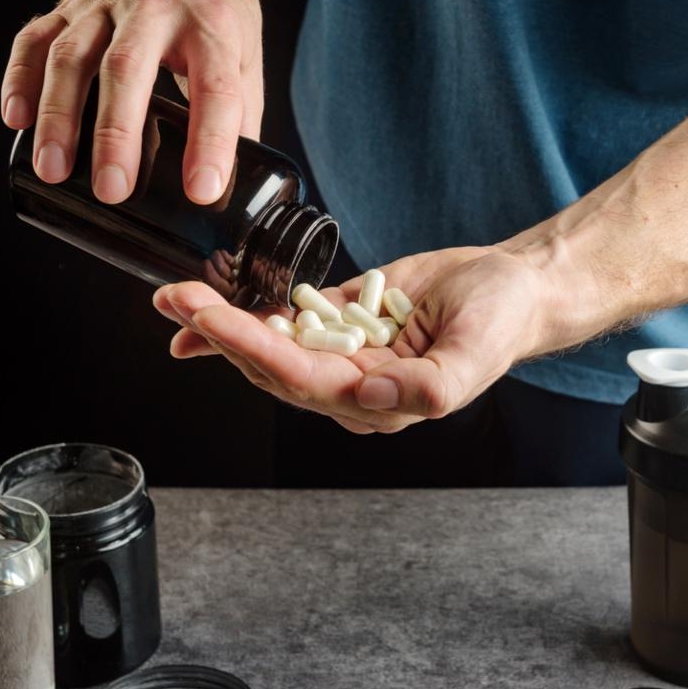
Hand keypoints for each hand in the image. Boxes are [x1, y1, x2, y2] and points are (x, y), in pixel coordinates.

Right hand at [0, 0, 261, 204]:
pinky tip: (15, 118)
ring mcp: (105, 6)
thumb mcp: (246, 46)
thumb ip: (242, 109)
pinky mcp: (69, 7)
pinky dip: (19, 79)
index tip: (202, 190)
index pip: (215, 87)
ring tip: (54, 169)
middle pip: (128, 69)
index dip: (211, 142)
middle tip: (112, 189)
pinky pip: (35, 40)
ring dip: (59, 116)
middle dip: (117, 134)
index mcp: (211, 24)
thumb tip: (236, 175)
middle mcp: (155, 9)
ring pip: (72, 57)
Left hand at [152, 247, 551, 432]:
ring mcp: (342, 351)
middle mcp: (351, 383)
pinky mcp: (339, 319)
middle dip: (220, 335)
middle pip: (272, 364)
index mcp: (378, 401)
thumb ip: (426, 388)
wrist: (513, 286)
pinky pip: (285, 320)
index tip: (213, 321)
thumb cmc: (500, 322)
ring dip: (220, 323)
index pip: (302, 380)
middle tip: (177, 300)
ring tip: (174, 297)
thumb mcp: (474, 355)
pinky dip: (244, 317)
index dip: (254, 351)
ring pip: (270, 343)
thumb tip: (367, 397)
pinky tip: (201, 312)